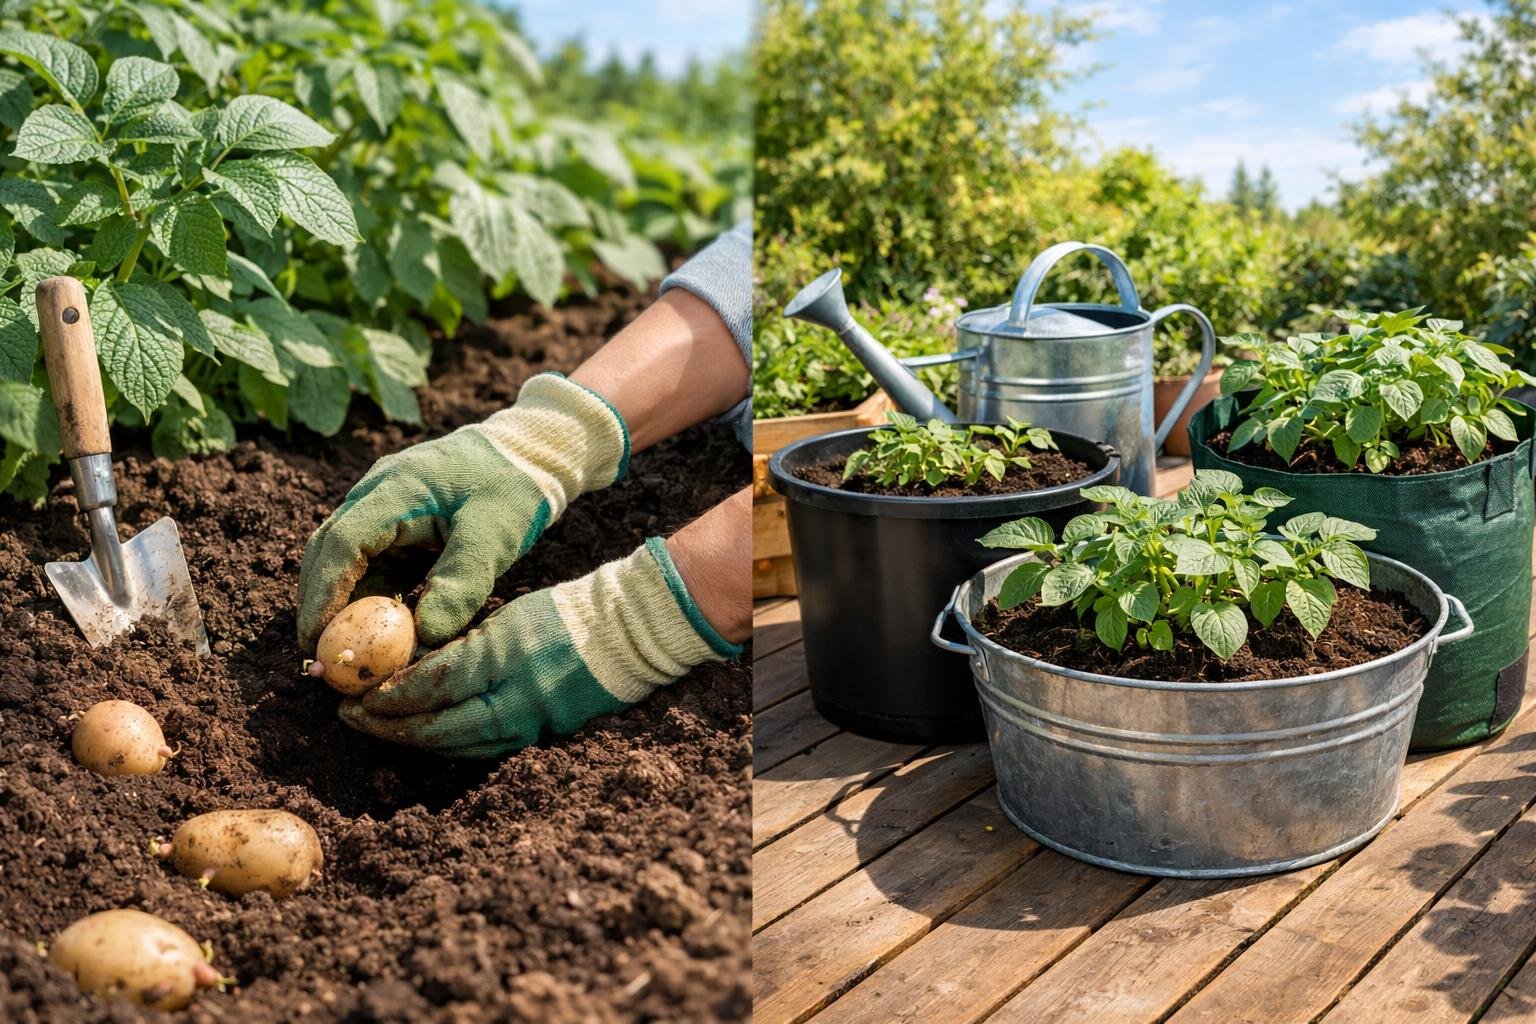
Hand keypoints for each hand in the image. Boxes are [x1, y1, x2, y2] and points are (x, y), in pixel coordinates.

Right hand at [297, 373, 627, 649]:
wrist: (531, 453)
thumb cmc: (515, 490)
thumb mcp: (495, 538)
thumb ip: (461, 584)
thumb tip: (424, 637)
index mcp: (397, 488)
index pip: (341, 543)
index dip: (323, 594)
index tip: (315, 640)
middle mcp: (379, 491)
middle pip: (327, 549)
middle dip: (319, 602)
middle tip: (320, 656)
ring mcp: (385, 503)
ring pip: (345, 556)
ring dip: (342, 600)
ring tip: (346, 649)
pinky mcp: (398, 519)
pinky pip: (372, 559)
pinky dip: (369, 592)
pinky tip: (378, 627)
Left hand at [339, 538, 741, 757]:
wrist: (625, 633)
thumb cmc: (563, 612)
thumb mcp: (506, 615)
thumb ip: (461, 641)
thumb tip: (405, 661)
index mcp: (504, 652)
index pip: (434, 682)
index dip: (390, 695)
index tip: (356, 694)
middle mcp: (515, 694)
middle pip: (438, 725)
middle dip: (388, 725)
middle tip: (351, 717)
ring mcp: (530, 720)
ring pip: (457, 745)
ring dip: (412, 741)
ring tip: (379, 729)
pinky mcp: (541, 735)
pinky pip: (483, 749)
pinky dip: (447, 746)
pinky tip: (424, 738)